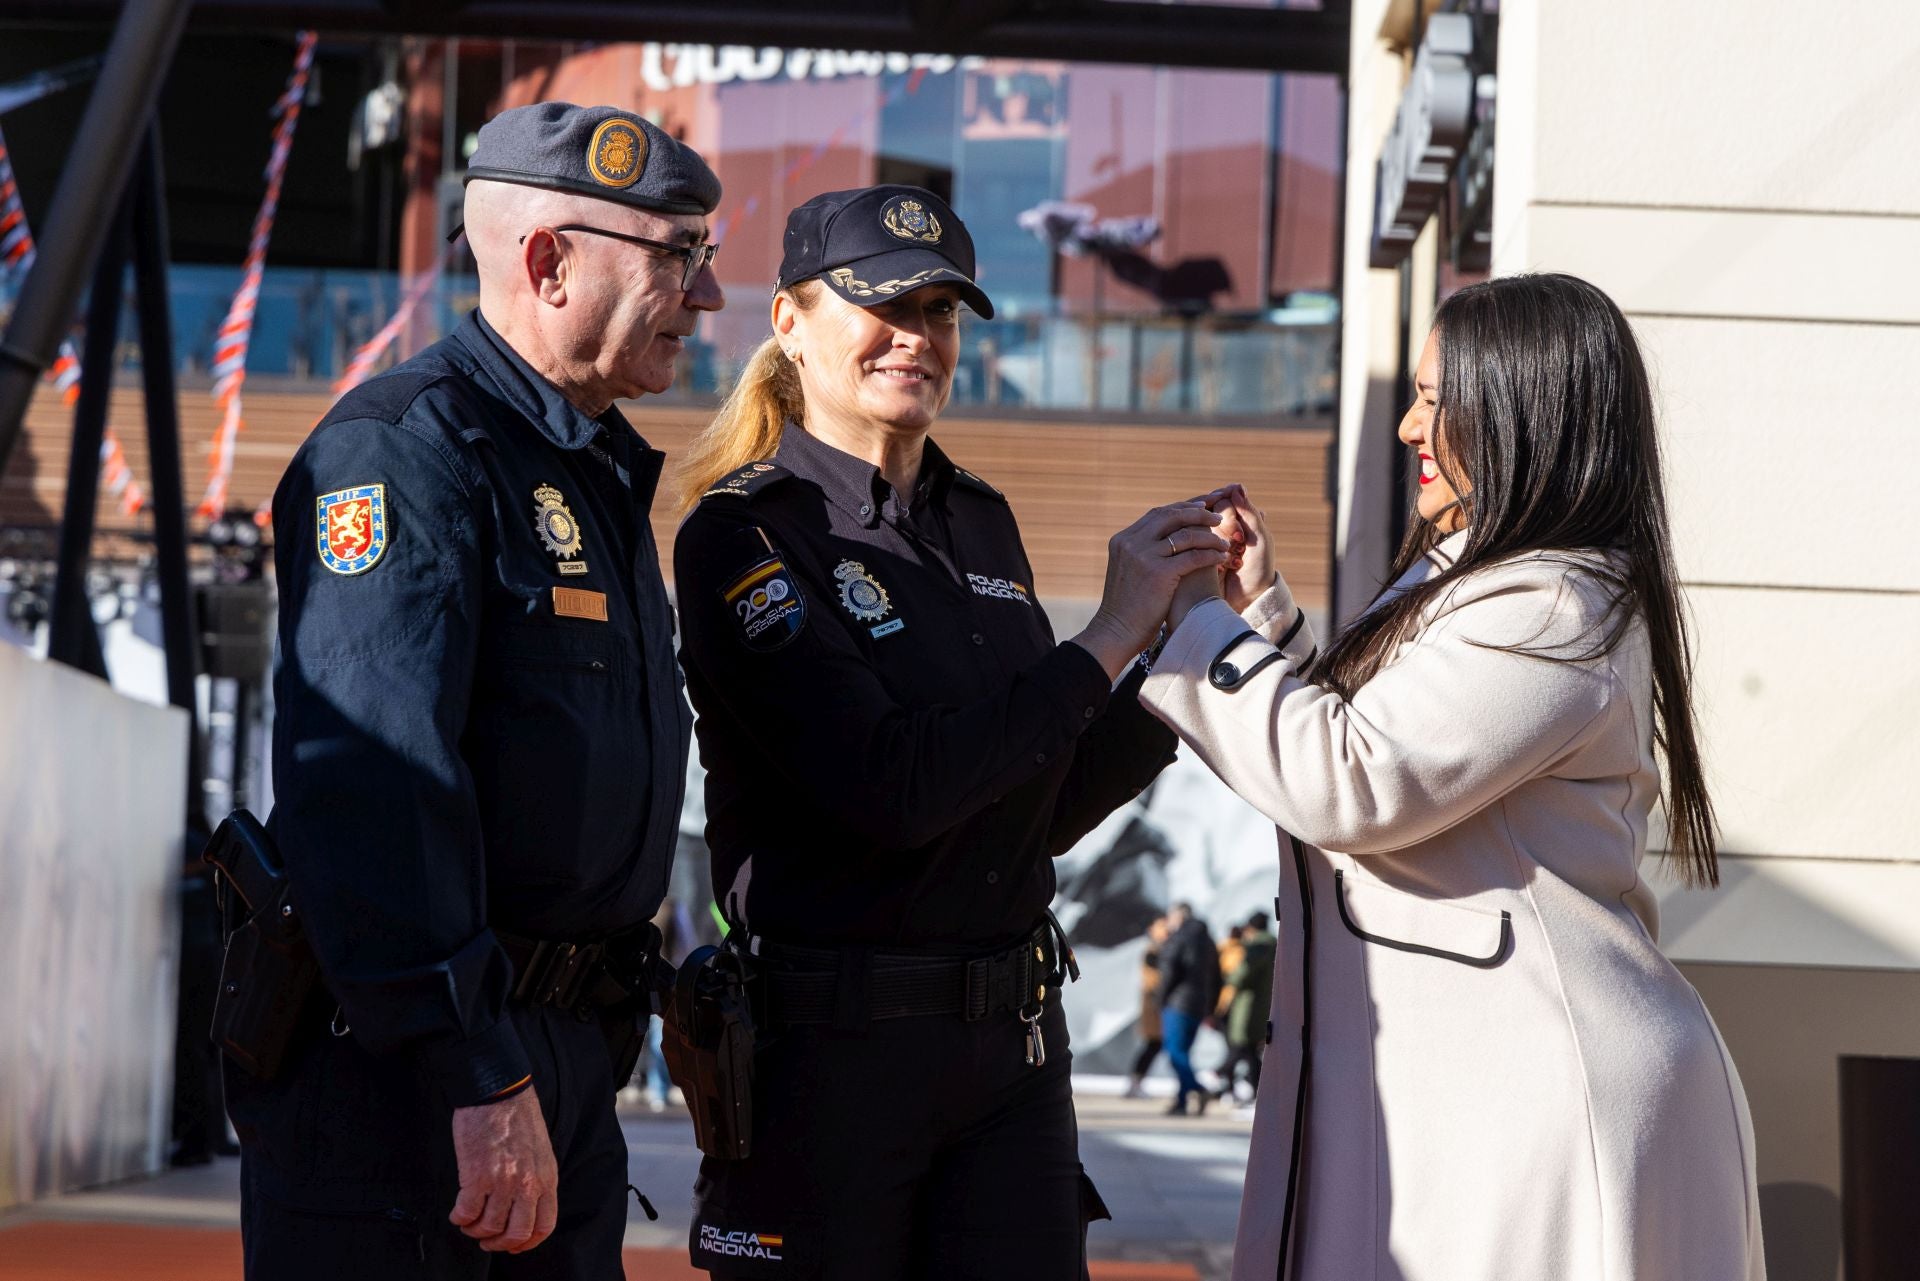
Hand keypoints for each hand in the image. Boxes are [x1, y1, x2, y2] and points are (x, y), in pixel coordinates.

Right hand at [448, 1087, 558, 1253]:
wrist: (498, 1091)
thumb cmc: (517, 1116)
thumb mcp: (540, 1150)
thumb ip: (536, 1179)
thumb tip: (524, 1207)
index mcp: (546, 1178)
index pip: (544, 1225)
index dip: (527, 1242)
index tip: (513, 1245)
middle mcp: (528, 1184)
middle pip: (517, 1233)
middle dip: (499, 1243)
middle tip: (486, 1240)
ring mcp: (503, 1181)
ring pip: (489, 1226)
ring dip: (475, 1230)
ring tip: (469, 1222)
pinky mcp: (477, 1175)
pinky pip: (466, 1212)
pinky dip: (460, 1218)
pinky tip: (458, 1212)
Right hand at [1071, 502, 1230, 679]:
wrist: (1116, 632)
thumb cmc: (1126, 608)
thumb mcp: (1128, 571)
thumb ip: (1141, 552)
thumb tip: (1164, 541)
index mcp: (1123, 539)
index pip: (1158, 514)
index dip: (1183, 508)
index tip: (1202, 506)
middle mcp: (1132, 542)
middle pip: (1172, 516)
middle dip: (1198, 513)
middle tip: (1218, 516)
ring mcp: (1144, 556)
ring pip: (1186, 535)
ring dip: (1209, 536)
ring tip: (1224, 541)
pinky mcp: (1159, 572)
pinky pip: (1193, 556)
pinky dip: (1211, 554)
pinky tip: (1222, 557)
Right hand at [1205, 484, 1276, 613]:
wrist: (1248, 598)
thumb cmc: (1258, 568)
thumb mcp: (1260, 538)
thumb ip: (1249, 512)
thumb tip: (1236, 486)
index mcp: (1236, 520)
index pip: (1222, 500)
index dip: (1228, 508)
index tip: (1239, 527)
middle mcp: (1219, 527)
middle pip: (1210, 511)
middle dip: (1227, 525)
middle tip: (1240, 541)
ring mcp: (1206, 541)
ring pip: (1201, 526)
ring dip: (1221, 540)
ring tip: (1237, 553)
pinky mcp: (1195, 555)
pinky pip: (1193, 543)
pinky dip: (1211, 551)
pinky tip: (1224, 563)